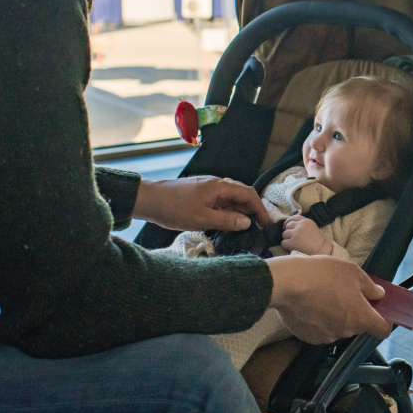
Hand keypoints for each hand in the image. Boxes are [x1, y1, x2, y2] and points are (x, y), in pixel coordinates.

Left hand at [132, 176, 270, 231]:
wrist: (148, 199)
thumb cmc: (173, 208)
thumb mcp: (202, 219)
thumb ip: (226, 221)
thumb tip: (246, 222)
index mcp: (219, 187)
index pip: (248, 194)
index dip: (259, 209)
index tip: (265, 223)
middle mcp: (216, 184)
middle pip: (241, 194)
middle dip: (252, 210)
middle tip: (257, 227)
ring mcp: (207, 188)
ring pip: (230, 198)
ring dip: (239, 211)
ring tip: (242, 228)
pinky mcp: (200, 194)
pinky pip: (219, 201)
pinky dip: (227, 211)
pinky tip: (224, 223)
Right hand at [267, 256, 392, 343]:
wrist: (287, 284)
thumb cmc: (323, 275)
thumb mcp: (353, 272)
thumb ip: (370, 287)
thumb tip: (379, 295)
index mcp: (361, 318)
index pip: (382, 331)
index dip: (385, 321)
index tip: (380, 311)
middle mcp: (346, 332)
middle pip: (358, 325)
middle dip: (355, 312)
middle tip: (345, 293)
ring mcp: (326, 337)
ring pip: (338, 327)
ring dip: (336, 316)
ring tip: (323, 296)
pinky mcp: (308, 338)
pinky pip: (320, 330)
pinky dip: (319, 320)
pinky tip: (310, 305)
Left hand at [281, 214, 331, 254]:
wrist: (321, 250)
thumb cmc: (318, 240)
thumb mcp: (312, 227)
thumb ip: (304, 225)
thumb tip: (292, 225)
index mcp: (306, 221)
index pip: (293, 217)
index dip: (289, 222)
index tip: (288, 227)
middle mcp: (300, 225)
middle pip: (287, 226)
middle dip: (288, 231)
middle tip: (291, 237)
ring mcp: (295, 233)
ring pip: (284, 234)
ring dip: (287, 239)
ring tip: (292, 243)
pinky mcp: (292, 242)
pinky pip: (283, 243)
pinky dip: (286, 246)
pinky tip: (291, 247)